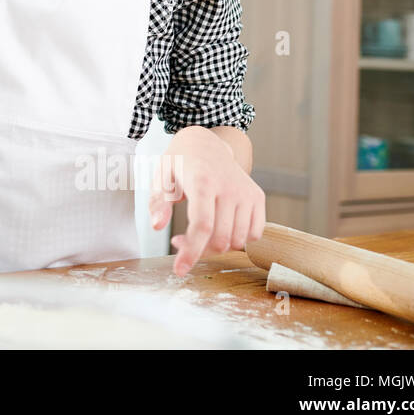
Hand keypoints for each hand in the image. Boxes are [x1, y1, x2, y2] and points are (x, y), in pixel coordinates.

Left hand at [148, 126, 264, 275]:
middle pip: (220, 239)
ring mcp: (246, 193)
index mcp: (202, 181)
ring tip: (198, 234)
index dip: (191, 252)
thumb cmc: (179, 162)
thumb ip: (158, 202)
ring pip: (238, 241)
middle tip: (179, 242)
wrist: (206, 143)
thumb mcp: (161, 176)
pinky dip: (238, 240)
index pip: (202, 226)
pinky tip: (219, 228)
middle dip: (199, 250)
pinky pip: (254, 234)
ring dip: (217, 247)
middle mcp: (229, 187)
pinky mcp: (257, 197)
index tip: (179, 271)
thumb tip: (156, 226)